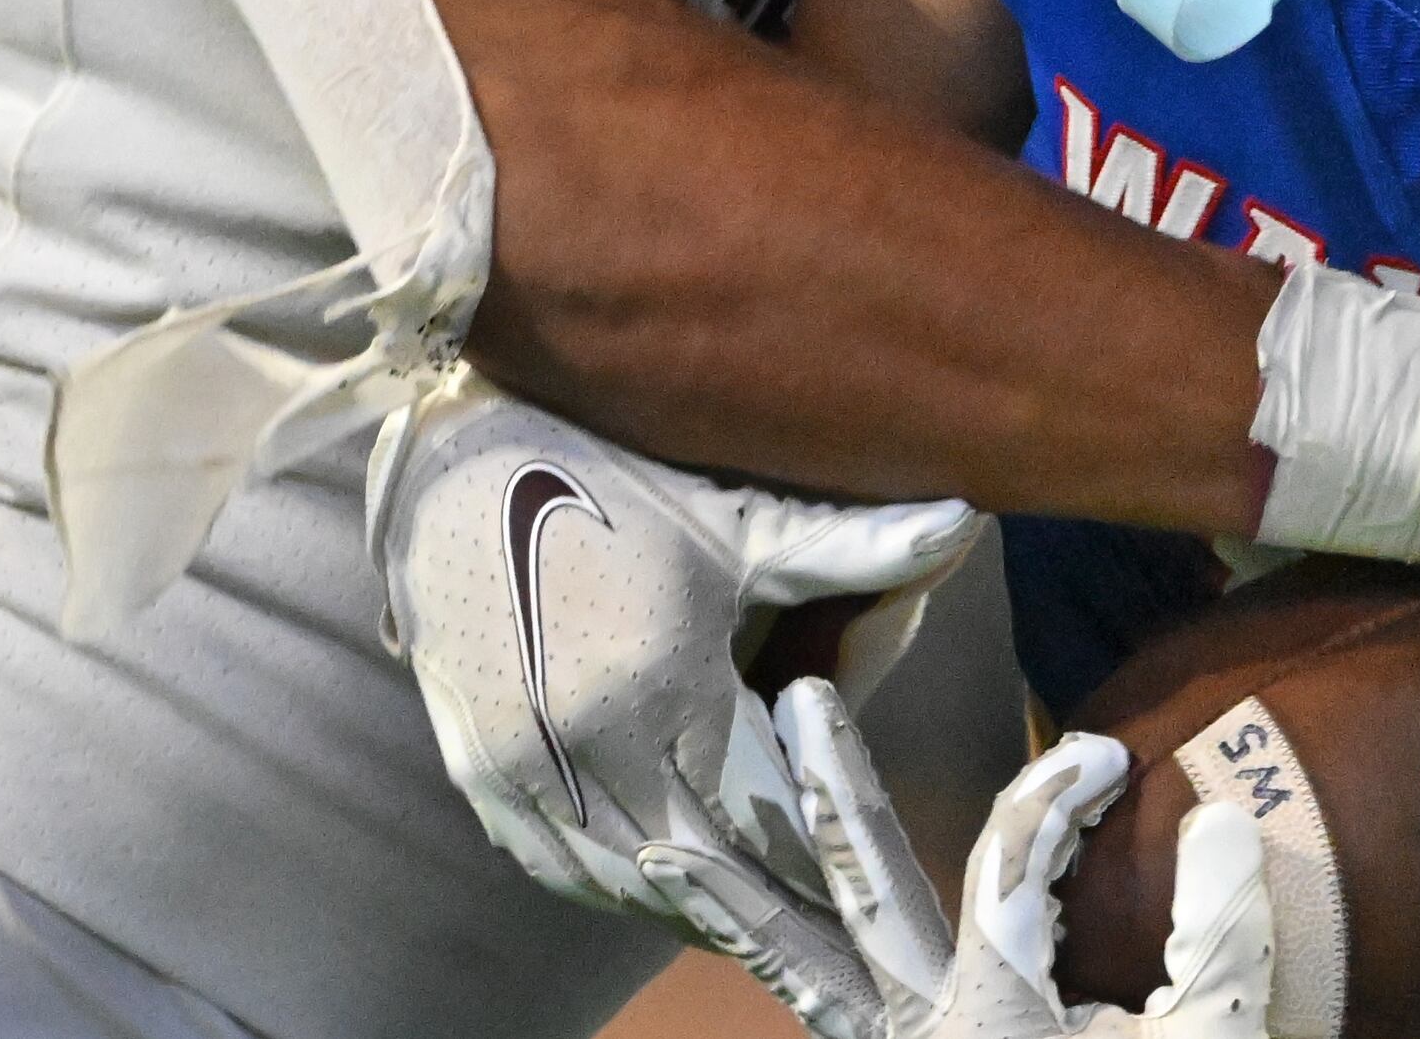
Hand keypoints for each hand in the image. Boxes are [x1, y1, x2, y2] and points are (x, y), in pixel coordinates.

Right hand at [369, 368, 982, 986]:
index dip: (818, 859)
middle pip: (705, 869)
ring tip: (769, 928)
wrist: (454, 476)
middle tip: (837, 943)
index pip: (765, 814)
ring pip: (631, 887)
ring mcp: (524, 774)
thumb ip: (848, 546)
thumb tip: (966, 518)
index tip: (866, 894)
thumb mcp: (733, 521)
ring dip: (701, 907)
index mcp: (663, 683)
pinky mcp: (483, 783)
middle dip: (774, 905)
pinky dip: (625, 891)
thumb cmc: (614, 485)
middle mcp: (588, 745)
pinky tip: (674, 893)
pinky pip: (566, 873)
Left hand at [663, 676, 1270, 1038]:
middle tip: (803, 699)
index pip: (1011, 861)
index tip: (1109, 757)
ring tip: (664, 846)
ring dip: (744, 898)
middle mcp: (924, 1034)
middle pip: (864, 890)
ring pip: (803, 967)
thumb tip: (1218, 813)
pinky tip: (731, 925)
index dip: (1059, 792)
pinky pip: (821, 1005)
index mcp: (994, 1016)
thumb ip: (1221, 935)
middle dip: (833, 790)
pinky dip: (774, 959)